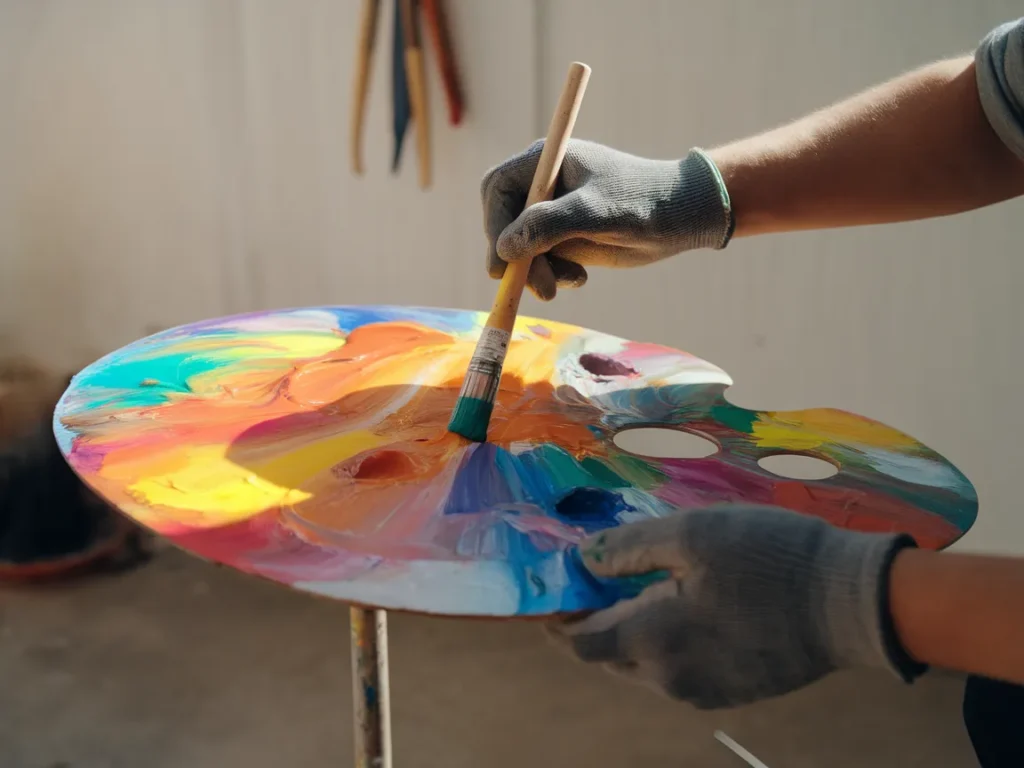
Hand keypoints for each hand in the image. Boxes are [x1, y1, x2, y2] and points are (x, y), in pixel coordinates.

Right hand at [481, 139, 732, 300]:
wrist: (681, 217)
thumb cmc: (643, 202)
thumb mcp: (595, 213)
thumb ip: (549, 225)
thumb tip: (504, 248)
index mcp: (545, 162)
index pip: (498, 190)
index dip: (494, 225)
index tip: (503, 261)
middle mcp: (543, 185)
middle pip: (504, 222)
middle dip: (516, 256)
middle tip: (536, 286)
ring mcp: (552, 212)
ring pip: (521, 247)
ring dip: (536, 271)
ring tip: (569, 281)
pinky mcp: (564, 236)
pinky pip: (540, 260)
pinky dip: (552, 274)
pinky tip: (579, 276)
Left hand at [547, 504, 921, 708]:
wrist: (851, 604)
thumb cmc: (769, 559)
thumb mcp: (691, 535)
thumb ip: (627, 548)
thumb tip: (582, 559)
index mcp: (652, 639)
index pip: (581, 642)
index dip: (559, 619)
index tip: (553, 594)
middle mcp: (669, 678)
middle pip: (608, 658)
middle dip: (592, 625)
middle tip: (594, 586)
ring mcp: (702, 692)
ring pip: (642, 668)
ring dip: (628, 635)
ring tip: (638, 591)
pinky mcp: (731, 693)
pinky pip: (676, 673)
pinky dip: (662, 646)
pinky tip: (681, 612)